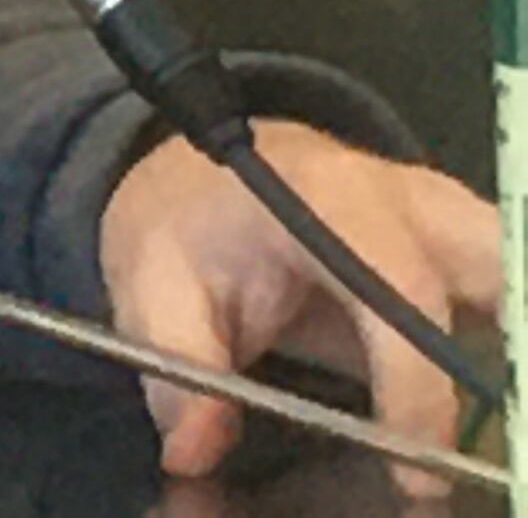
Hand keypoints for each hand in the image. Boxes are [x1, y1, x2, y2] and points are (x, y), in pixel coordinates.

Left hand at [98, 119, 498, 489]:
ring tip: (494, 428)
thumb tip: (195, 448)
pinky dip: (509, 346)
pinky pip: (512, 297)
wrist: (204, 173)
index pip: (401, 290)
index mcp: (328, 199)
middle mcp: (410, 200)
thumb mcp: (153, 284)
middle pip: (500, 273)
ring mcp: (452, 217)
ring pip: (514, 280)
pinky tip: (494, 400)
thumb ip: (181, 364)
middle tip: (492, 445)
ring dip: (511, 350)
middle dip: (508, 353)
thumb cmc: (185, 224)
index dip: (419, 387)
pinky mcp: (474, 246)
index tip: (416, 472)